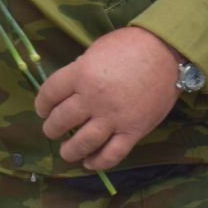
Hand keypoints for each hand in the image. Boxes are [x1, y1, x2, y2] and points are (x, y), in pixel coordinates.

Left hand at [34, 27, 179, 170]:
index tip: (42, 109)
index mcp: (81, 73)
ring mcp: (113, 117)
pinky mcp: (133, 131)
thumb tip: (71, 86)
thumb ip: (82, 69)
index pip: (50, 93)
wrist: (166, 53)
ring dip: (70, 151)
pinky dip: (98, 162)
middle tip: (52, 130)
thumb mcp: (97, 49)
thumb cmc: (131, 44)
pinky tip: (90, 162)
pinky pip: (111, 154)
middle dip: (52, 128)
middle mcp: (93, 98)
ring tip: (67, 151)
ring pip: (83, 143)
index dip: (41, 104)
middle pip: (62, 120)